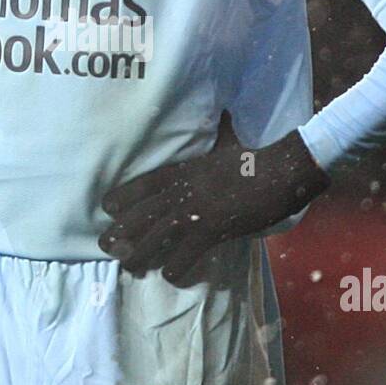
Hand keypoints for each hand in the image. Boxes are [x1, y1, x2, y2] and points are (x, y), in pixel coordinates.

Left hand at [98, 111, 328, 286]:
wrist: (281, 171)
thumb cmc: (255, 157)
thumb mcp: (228, 141)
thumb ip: (219, 130)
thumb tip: (223, 109)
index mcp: (183, 170)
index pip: (143, 184)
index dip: (122, 197)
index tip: (106, 208)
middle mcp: (183, 191)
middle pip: (142, 214)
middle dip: (121, 231)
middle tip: (104, 246)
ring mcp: (196, 211)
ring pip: (156, 237)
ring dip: (140, 254)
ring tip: (129, 267)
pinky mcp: (213, 229)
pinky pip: (185, 254)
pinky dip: (175, 267)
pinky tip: (169, 275)